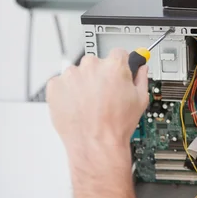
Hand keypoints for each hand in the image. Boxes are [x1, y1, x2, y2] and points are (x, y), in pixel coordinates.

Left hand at [46, 49, 148, 167]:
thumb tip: (141, 70)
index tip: (117, 71)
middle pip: (96, 62)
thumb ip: (141, 79)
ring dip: (82, 83)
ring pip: (77, 73)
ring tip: (89, 104)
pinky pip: (61, 83)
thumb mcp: (140, 100)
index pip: (118, 53)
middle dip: (99, 75)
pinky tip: (78, 106)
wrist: (95, 144)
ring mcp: (71, 75)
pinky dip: (67, 92)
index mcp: (114, 66)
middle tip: (104, 94)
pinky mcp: (55, 86)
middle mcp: (91, 66)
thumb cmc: (116, 125)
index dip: (120, 64)